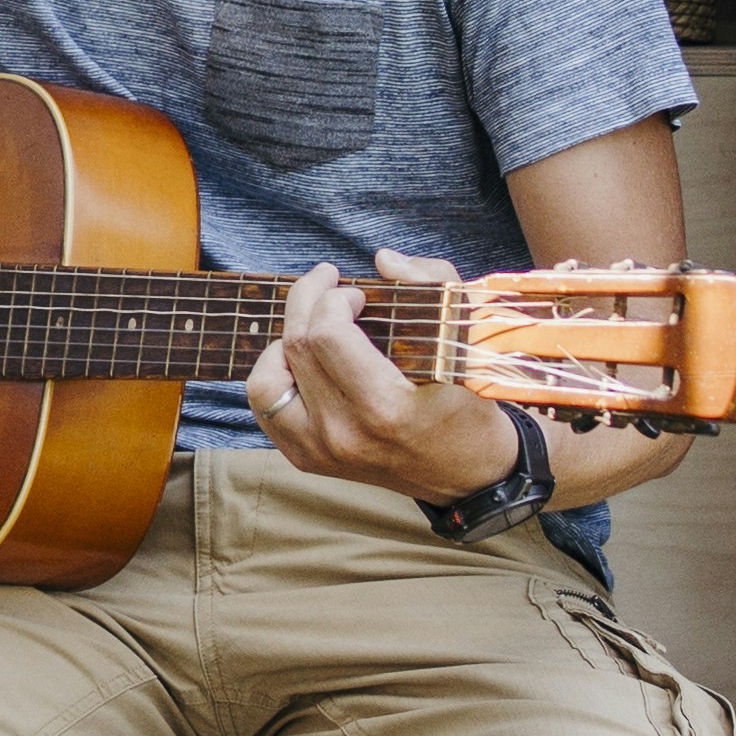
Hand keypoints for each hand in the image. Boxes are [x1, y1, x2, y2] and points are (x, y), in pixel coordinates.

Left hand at [245, 252, 523, 502]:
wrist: (470, 476)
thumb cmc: (470, 406)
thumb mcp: (466, 341)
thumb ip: (431, 285)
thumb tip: (382, 259)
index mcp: (385, 408)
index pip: (328, 334)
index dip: (335, 298)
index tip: (359, 293)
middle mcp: (343, 433)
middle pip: (296, 347)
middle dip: (308, 300)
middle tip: (330, 284)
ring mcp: (320, 451)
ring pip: (266, 379)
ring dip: (285, 340)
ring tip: (314, 326)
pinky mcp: (307, 459)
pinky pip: (265, 406)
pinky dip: (274, 373)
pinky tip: (301, 360)